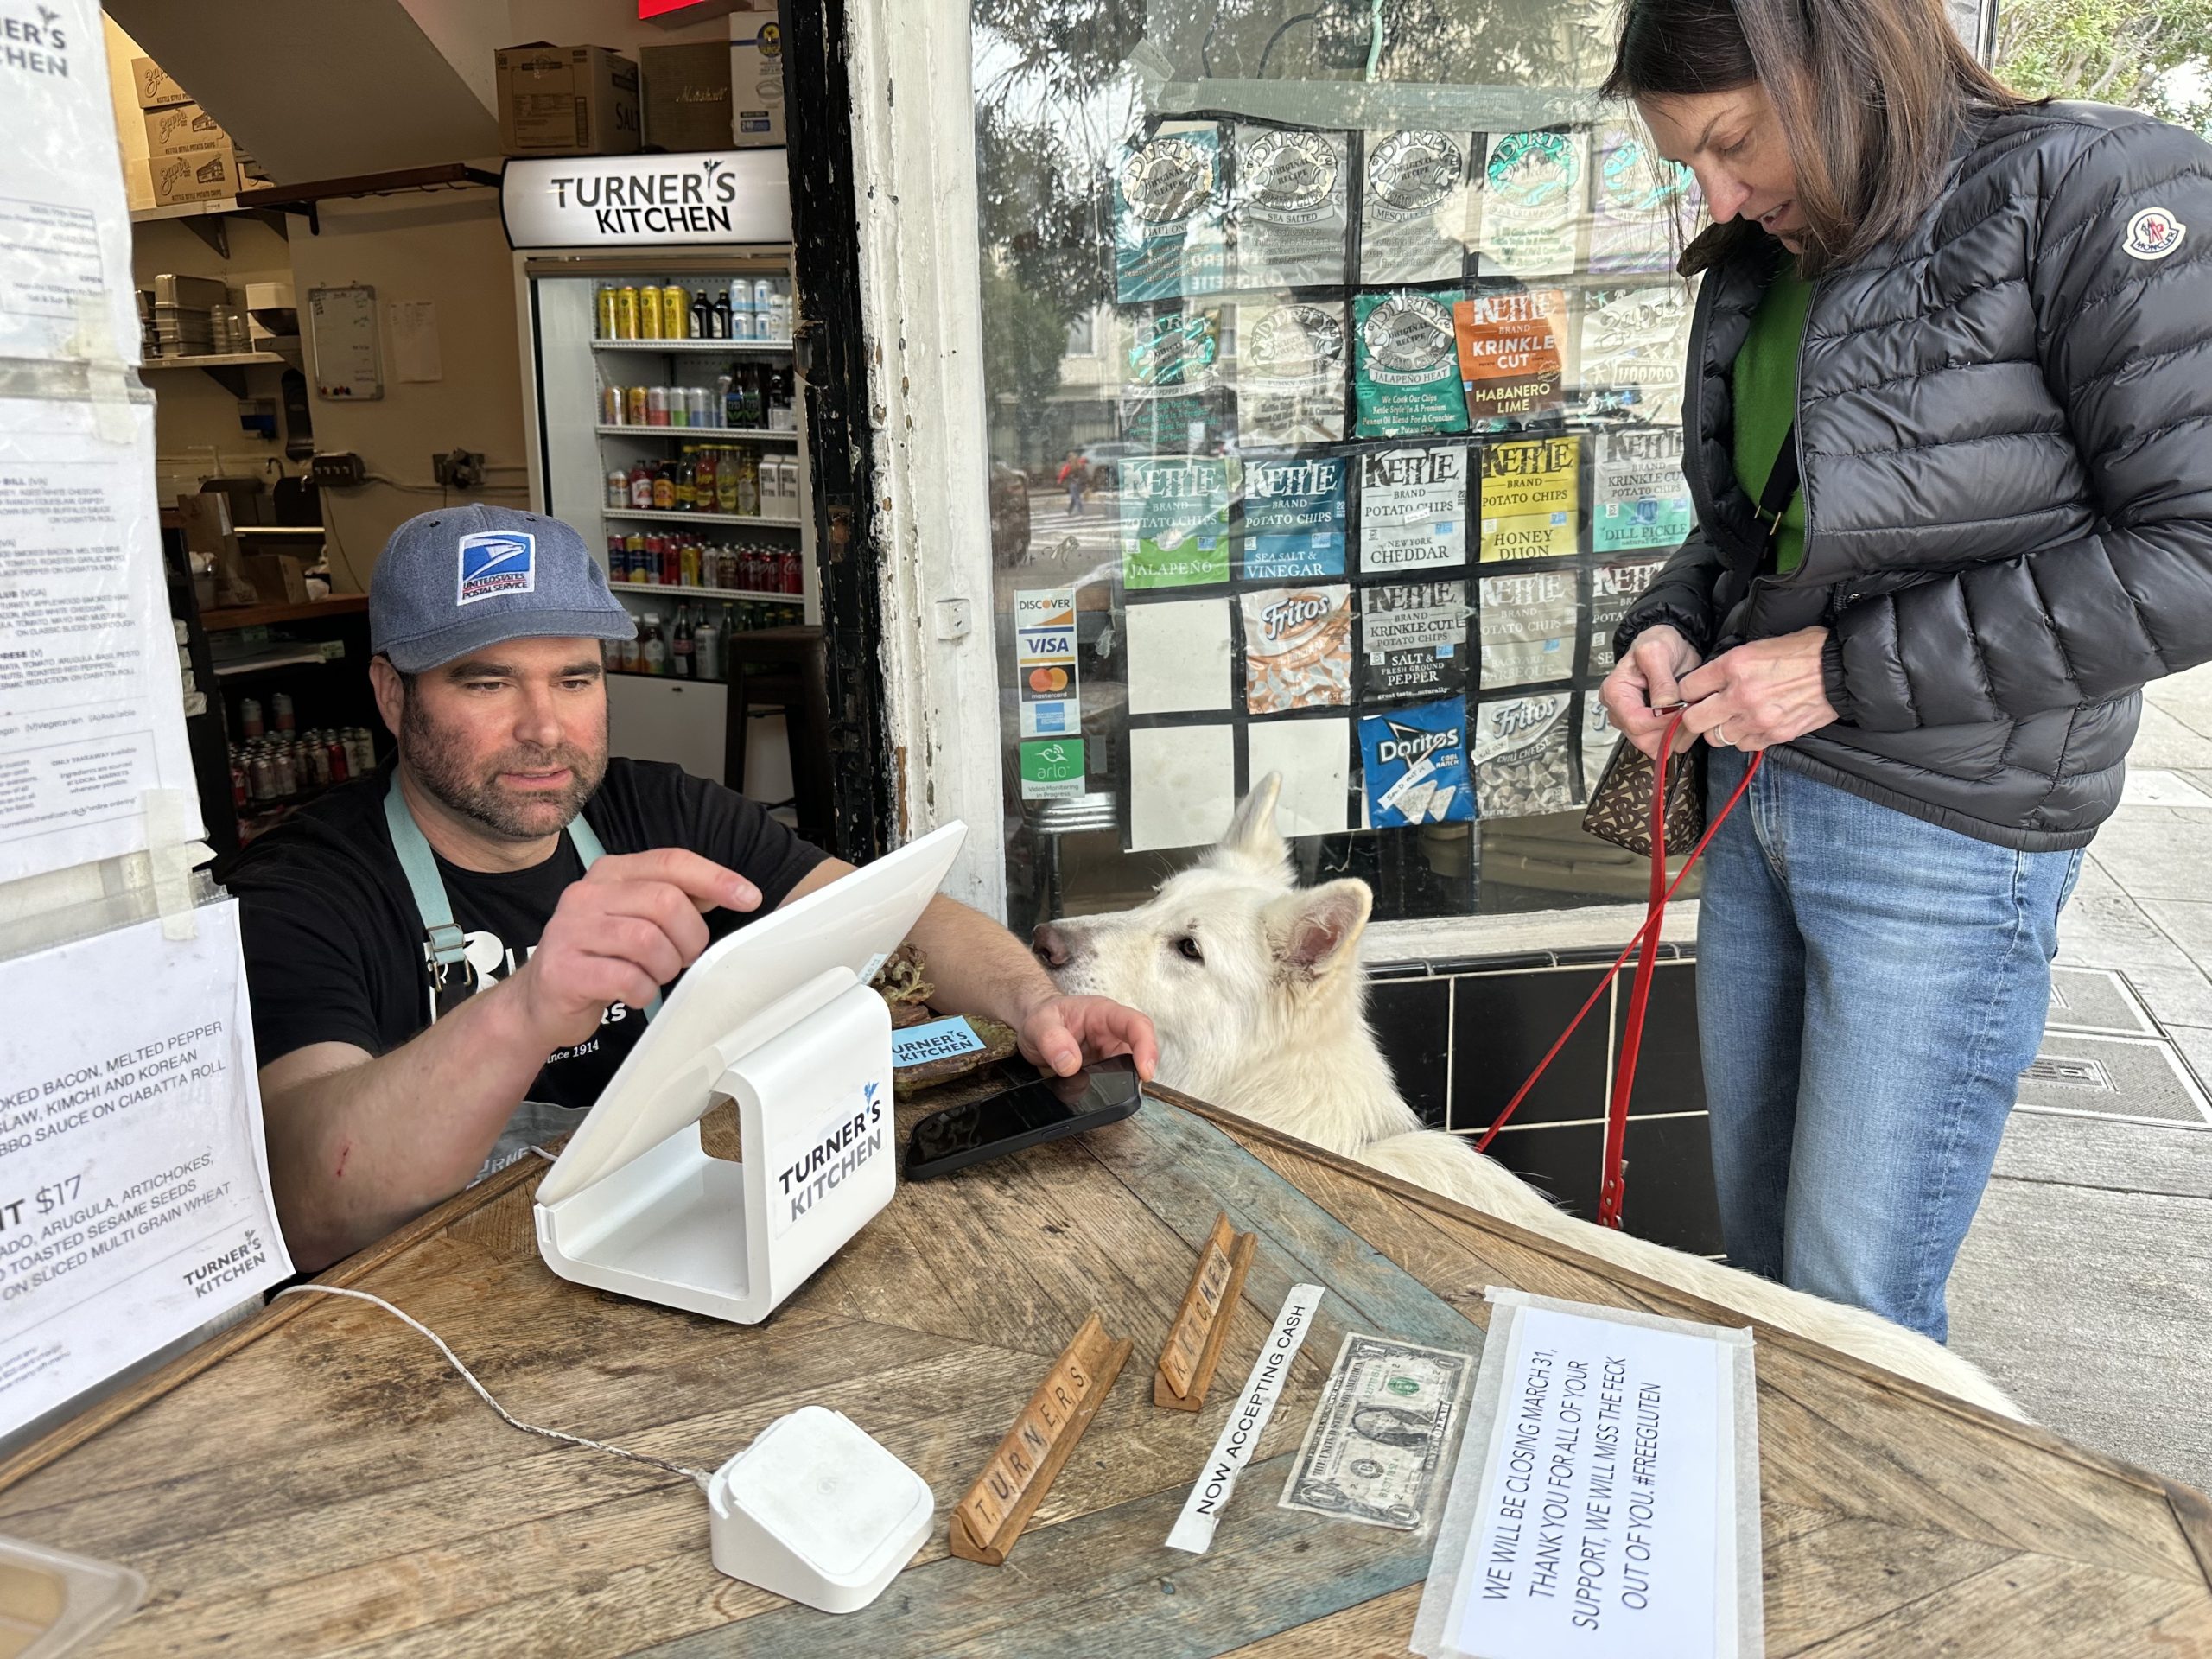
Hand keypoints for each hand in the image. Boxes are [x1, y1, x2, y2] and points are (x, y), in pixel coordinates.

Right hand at [508, 850, 759, 1046]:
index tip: (748, 896)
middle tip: (684, 957)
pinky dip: (643, 992)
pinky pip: (627, 979)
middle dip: (690, 937)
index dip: (716, 878)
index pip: (671, 862)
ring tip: (655, 975)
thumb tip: (726, 888)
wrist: (539, 1002)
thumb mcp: (632, 917)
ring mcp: (570, 931)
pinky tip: (634, 992)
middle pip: (665, 902)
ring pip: (648, 941)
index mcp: (609, 874)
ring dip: (666, 966)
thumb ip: (674, 898)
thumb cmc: (597, 957)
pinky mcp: (564, 971)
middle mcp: (586, 895)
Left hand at [1014, 993, 1158, 1081]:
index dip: (1147, 1046)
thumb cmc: (1042, 1017)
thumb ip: (1052, 1039)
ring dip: (1120, 1085)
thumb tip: (1069, 1063)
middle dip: (1138, 1072)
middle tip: (1127, 1091)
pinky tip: (1094, 1097)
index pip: (1136, 1024)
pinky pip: (1112, 1084)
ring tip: (1102, 1094)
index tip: (1145, 1071)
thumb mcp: (1038, 1024)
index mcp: (1103, 1013)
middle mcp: (1112, 1033)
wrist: (1035, 1027)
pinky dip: (1106, 1093)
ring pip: (1128, 1072)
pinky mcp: (1102, 1070)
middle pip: (1140, 1051)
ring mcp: (1108, 1053)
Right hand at [1600, 625, 1705, 758]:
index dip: (1661, 722)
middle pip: (1642, 739)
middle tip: (1690, 712)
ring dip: (1677, 736)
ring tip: (1691, 714)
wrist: (1670, 645)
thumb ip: (1661, 679)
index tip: (1682, 710)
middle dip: (1670, 730)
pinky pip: (1663, 746)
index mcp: (1615, 692)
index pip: (1634, 722)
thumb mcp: (1658, 652)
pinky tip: (1687, 720)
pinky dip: (1680, 738)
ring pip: (1653, 747)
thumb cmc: (1659, 644)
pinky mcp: (1647, 729)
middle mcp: (1619, 712)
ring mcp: (1632, 723)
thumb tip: (1664, 706)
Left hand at [1677, 628, 1837, 750]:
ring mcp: (1757, 719)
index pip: (1687, 689)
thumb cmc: (1802, 652)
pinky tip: (1754, 724)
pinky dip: (1744, 738)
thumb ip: (1728, 667)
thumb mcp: (1757, 646)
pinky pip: (1743, 745)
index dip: (1688, 692)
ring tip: (1735, 716)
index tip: (1694, 694)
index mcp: (1734, 666)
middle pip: (1693, 721)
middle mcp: (1741, 695)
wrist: (1840, 670)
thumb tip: (1706, 683)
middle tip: (1705, 711)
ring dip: (1721, 729)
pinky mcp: (1774, 735)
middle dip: (1695, 716)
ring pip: (1716, 738)